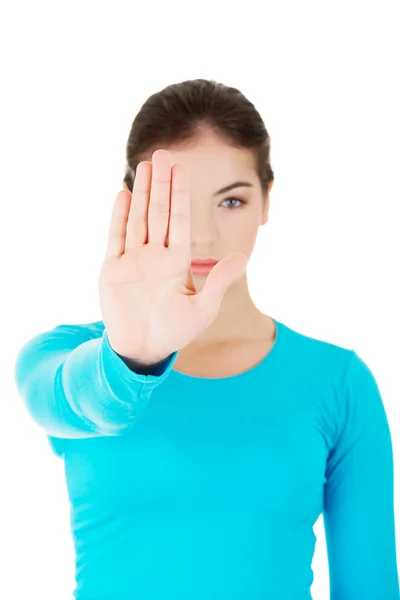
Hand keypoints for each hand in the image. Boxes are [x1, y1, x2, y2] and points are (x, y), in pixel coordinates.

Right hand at [98, 149, 247, 363]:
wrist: (142, 350)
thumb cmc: (174, 332)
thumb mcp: (202, 308)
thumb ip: (219, 281)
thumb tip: (243, 256)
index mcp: (177, 262)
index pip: (180, 220)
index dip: (181, 194)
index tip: (182, 168)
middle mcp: (155, 255)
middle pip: (159, 212)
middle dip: (162, 184)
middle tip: (163, 153)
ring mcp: (133, 260)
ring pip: (138, 218)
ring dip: (142, 192)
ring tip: (145, 165)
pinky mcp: (112, 269)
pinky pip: (116, 237)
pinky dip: (119, 216)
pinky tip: (124, 194)